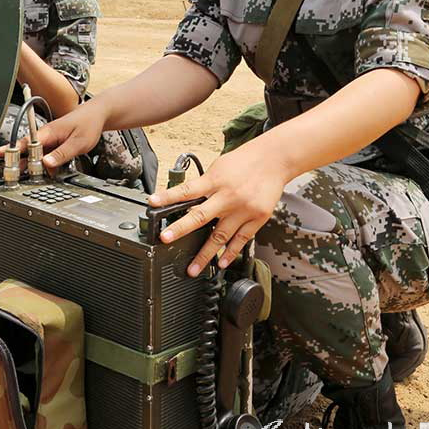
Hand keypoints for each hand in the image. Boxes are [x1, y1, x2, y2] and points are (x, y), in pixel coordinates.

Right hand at [0, 98, 106, 167]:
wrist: (97, 115)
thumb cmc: (88, 123)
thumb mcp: (79, 142)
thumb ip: (62, 153)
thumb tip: (46, 163)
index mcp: (48, 132)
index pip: (25, 142)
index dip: (10, 150)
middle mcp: (45, 136)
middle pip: (25, 150)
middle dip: (16, 162)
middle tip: (8, 174)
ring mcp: (49, 140)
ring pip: (34, 155)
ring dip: (31, 166)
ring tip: (25, 177)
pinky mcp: (53, 145)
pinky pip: (44, 156)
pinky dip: (43, 165)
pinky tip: (48, 172)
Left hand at [148, 141, 289, 276]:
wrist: (275, 159)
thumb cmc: (245, 161)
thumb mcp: (219, 167)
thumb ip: (206, 184)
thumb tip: (188, 200)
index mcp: (216, 180)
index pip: (187, 190)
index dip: (168, 196)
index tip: (152, 203)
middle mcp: (229, 196)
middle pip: (201, 216)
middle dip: (181, 229)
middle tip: (166, 240)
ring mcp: (244, 209)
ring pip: (221, 236)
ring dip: (206, 254)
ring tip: (193, 269)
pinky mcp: (258, 218)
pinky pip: (241, 239)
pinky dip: (231, 253)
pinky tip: (222, 263)